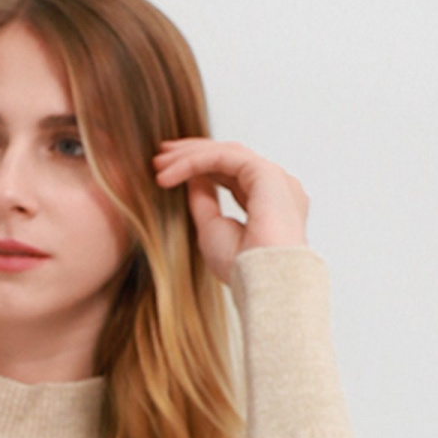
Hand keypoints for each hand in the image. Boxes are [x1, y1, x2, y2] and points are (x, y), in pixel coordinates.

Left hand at [151, 139, 309, 283]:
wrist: (262, 282)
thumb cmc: (241, 268)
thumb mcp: (212, 229)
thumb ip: (205, 200)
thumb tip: (194, 177)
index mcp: (270, 203)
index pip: (233, 174)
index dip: (200, 168)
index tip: (168, 172)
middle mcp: (277, 188)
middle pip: (230, 159)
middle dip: (192, 154)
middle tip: (160, 157)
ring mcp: (275, 179)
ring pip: (226, 154)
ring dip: (189, 156)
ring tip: (159, 164)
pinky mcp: (266, 173)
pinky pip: (223, 158)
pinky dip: (194, 162)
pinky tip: (170, 173)